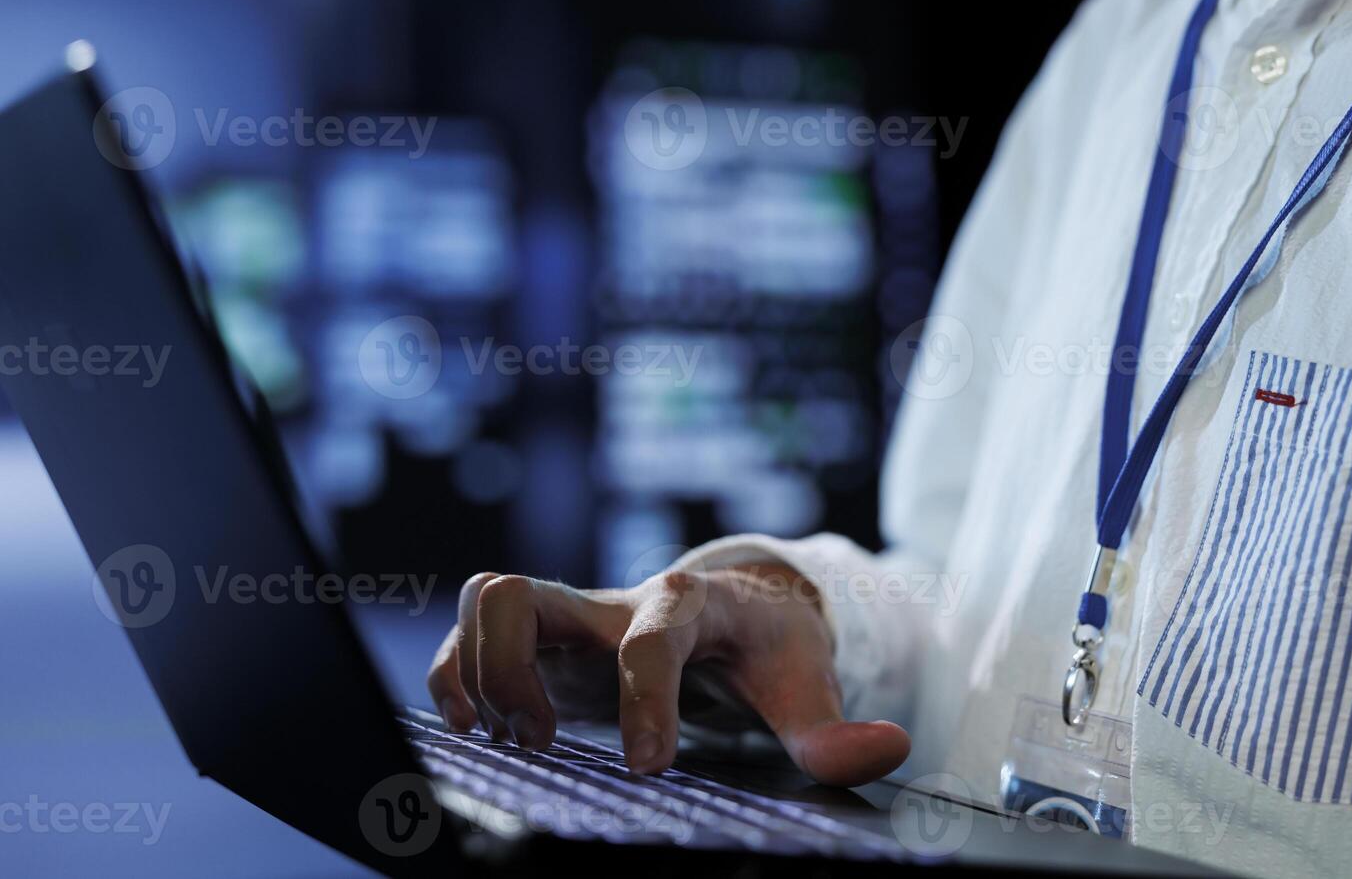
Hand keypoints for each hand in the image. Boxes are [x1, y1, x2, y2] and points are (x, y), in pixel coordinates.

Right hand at [426, 551, 910, 786]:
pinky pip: (470, 630)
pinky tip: (482, 729)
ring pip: (484, 601)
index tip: (650, 766)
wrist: (741, 603)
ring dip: (475, 674)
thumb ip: (832, 729)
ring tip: (516, 738)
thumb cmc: (768, 644)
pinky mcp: (544, 638)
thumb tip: (887, 749)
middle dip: (512, 672)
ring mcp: (573, 615)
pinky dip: (457, 676)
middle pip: (522, 593)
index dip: (645, 698)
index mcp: (688, 605)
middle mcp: (614, 600)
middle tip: (544, 740)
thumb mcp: (804, 681)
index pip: (653, 637)